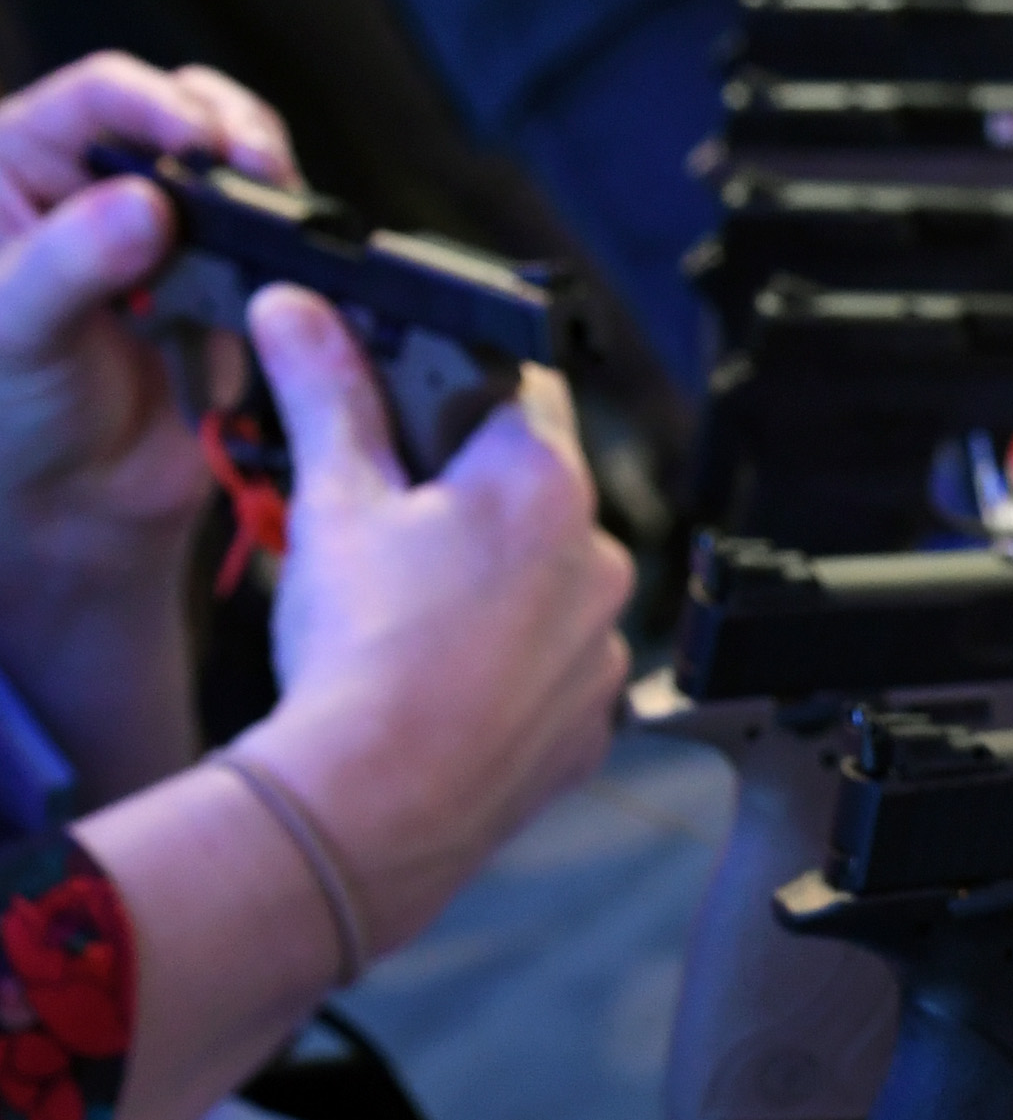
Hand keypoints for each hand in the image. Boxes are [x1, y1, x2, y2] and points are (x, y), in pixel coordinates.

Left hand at [0, 54, 289, 587]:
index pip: (101, 97)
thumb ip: (73, 260)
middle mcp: (98, 187)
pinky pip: (272, 253)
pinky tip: (294, 273)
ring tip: (281, 220)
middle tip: (261, 173)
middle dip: (233, 134)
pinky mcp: (226, 291)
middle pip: (184, 115)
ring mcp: (170, 239)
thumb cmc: (10, 412)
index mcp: (22, 166)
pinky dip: (293, 256)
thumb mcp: (16, 327)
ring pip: (239, 176)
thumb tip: (146, 203)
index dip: (160, 108)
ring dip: (270, 191)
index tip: (204, 147)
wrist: (75, 506)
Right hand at [234, 284, 631, 957]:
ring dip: (488, 581)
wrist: (377, 805)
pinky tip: (444, 675)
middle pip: (530, 491)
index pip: (516, 390)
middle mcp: (601, 561)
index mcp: (546, 485)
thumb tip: (300, 314)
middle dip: (463, 496)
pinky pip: (553, 663)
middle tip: (386, 526)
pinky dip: (507, 660)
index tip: (406, 411)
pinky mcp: (594, 717)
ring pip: (544, 581)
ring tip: (408, 614)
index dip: (452, 392)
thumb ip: (328, 393)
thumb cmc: (362, 659)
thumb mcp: (333, 500)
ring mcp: (604, 646)